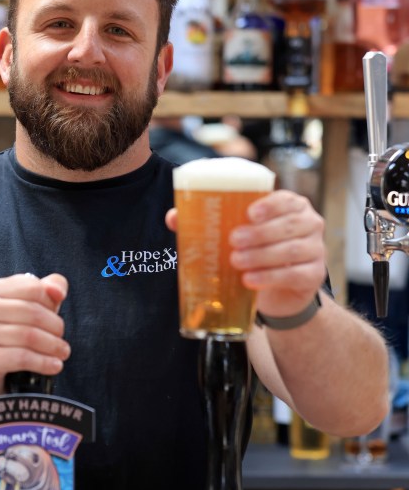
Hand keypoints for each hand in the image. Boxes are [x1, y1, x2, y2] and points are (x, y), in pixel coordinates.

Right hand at [0, 273, 70, 396]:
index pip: (34, 288)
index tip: (56, 318)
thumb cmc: (11, 330)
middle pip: (32, 312)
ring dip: (53, 346)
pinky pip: (21, 358)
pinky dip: (43, 362)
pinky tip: (55, 366)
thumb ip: (48, 289)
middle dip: (56, 327)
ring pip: (29, 336)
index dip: (52, 304)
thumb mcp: (29, 305)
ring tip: (62, 353)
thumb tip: (58, 292)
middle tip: (62, 341)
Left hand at [166, 190, 326, 318]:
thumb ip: (210, 223)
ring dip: (262, 256)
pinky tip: (250, 281)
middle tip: (233, 241)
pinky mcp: (314, 275)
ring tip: (237, 262)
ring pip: (292, 250)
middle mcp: (309, 223)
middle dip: (260, 233)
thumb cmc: (258, 251)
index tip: (249, 213)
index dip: (270, 204)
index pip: (286, 199)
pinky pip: (295, 274)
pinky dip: (270, 277)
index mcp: (291, 206)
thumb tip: (173, 217)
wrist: (281, 290)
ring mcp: (316, 249)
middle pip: (289, 225)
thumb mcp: (239, 235)